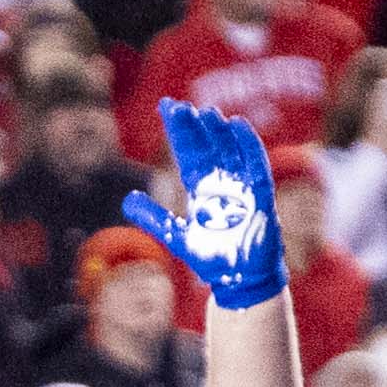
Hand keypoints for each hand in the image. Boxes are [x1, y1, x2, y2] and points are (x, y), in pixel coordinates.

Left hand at [124, 103, 285, 310]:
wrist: (239, 280)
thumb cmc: (212, 257)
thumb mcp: (176, 236)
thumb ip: (153, 218)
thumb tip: (127, 199)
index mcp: (201, 190)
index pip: (188, 153)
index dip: (178, 132)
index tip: (166, 108)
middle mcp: (221, 183)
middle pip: (207, 148)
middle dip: (194, 128)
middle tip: (178, 106)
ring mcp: (241, 187)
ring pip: (229, 151)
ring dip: (218, 132)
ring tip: (205, 112)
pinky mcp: (259, 195)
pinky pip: (255, 164)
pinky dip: (247, 145)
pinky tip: (237, 126)